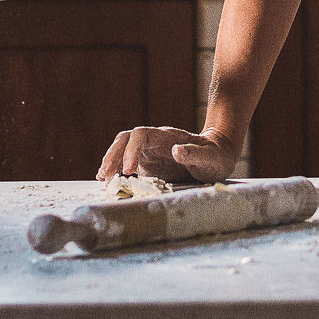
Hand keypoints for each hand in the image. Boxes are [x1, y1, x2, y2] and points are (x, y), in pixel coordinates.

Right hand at [98, 126, 238, 183]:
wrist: (217, 156)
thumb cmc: (215, 156)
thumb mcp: (211, 157)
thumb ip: (196, 153)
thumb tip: (177, 150)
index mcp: (166, 137)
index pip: (140, 135)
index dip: (131, 150)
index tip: (129, 171)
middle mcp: (153, 142)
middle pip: (125, 140)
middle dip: (113, 155)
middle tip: (104, 175)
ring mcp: (148, 153)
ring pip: (122, 150)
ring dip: (111, 162)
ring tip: (102, 179)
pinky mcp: (147, 165)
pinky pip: (127, 166)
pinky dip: (117, 173)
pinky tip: (109, 183)